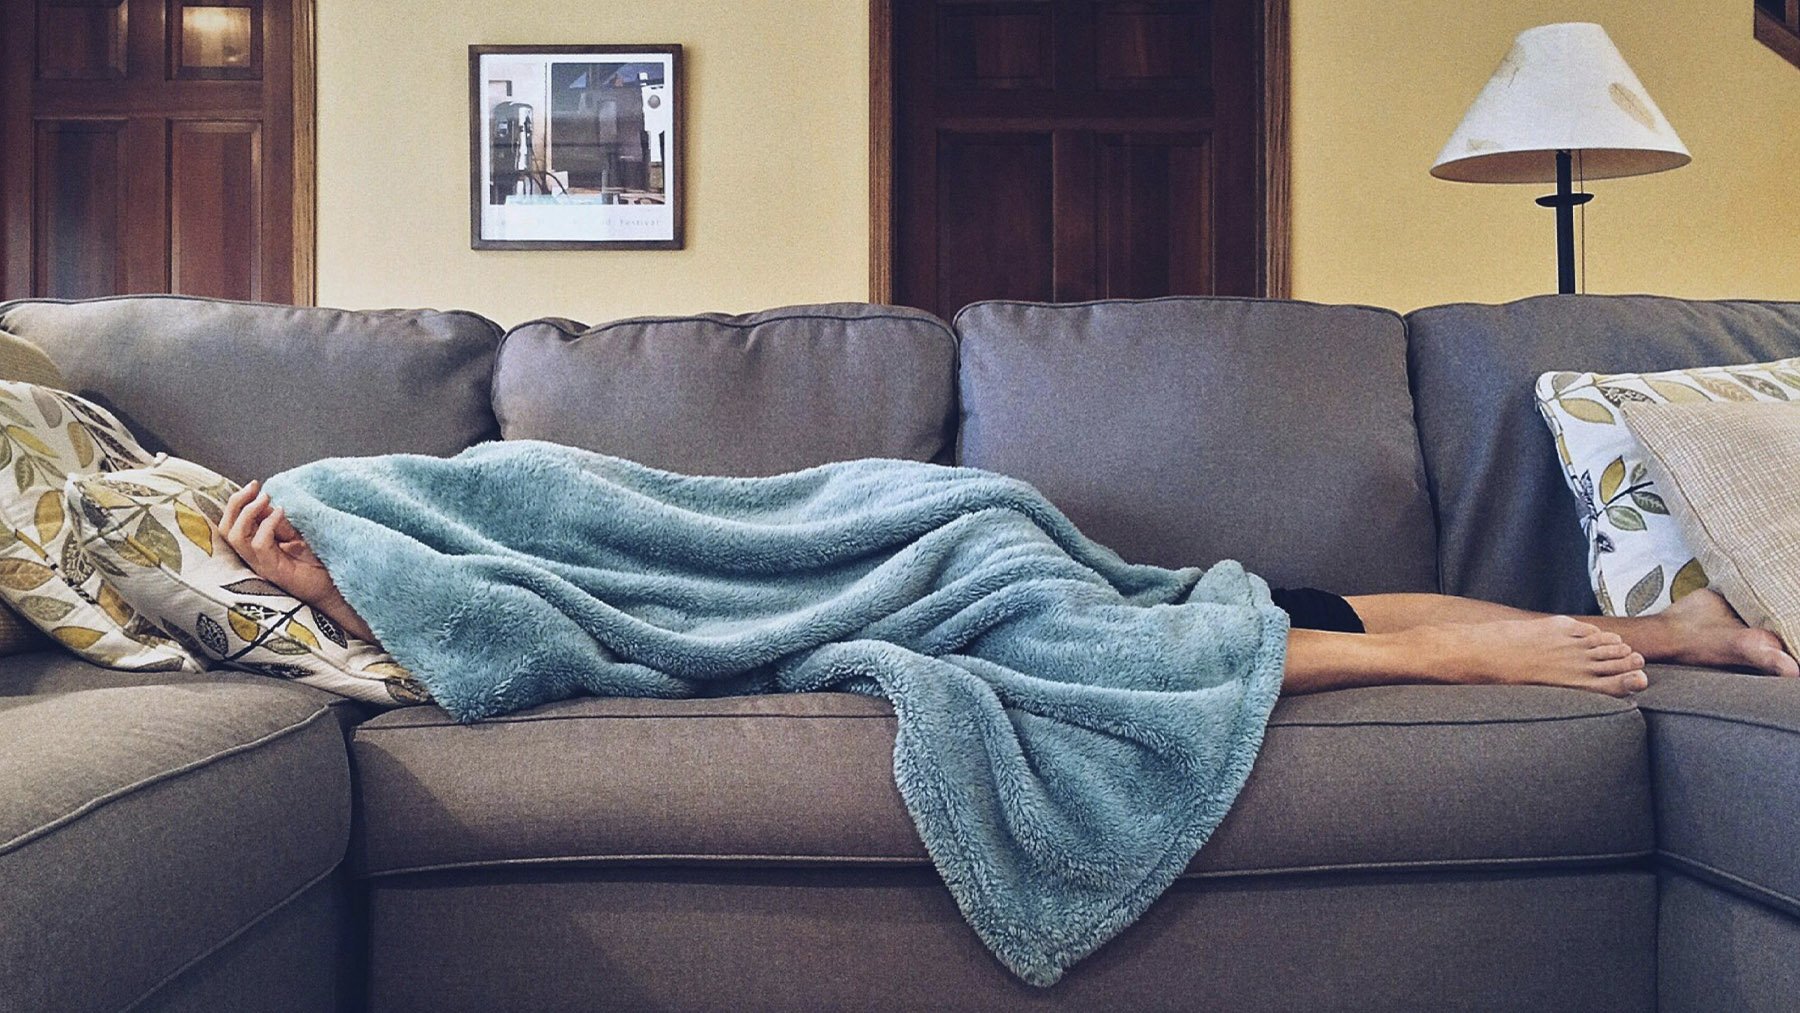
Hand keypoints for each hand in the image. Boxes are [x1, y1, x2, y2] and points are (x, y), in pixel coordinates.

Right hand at [220, 479, 335, 605]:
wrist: (334, 587)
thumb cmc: (318, 563)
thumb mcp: (297, 535)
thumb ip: (279, 523)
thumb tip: (264, 501)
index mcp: (256, 546)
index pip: (233, 523)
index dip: (239, 502)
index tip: (254, 485)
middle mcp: (254, 556)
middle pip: (226, 529)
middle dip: (235, 504)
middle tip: (254, 488)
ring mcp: (262, 565)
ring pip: (236, 537)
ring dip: (249, 512)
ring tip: (266, 499)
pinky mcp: (274, 571)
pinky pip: (259, 545)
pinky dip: (267, 525)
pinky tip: (281, 513)